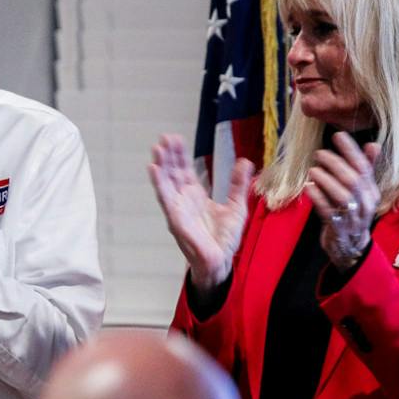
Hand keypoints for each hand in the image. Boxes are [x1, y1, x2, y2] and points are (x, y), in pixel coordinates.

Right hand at [147, 134, 250, 292]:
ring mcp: (178, 209)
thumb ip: (237, 184)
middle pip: (173, 173)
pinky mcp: (175, 219)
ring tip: (157, 148)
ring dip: (161, 165)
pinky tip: (154, 169)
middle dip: (169, 155)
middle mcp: (183, 200)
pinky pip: (165, 199)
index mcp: (195, 195)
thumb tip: (244, 160)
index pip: (184, 170)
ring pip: (166, 183)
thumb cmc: (224, 238)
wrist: (221, 262)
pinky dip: (159, 184)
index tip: (176, 138)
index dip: (180, 154)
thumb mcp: (236, 205)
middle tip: (165, 136)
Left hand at [301, 131, 380, 270]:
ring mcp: (352, 218)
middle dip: (335, 164)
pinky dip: (317, 197)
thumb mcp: (363, 192)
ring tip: (312, 170)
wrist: (351, 247)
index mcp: (372, 192)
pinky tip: (308, 187)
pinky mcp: (337, 228)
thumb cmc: (353, 213)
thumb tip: (374, 145)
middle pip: (353, 180)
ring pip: (342, 196)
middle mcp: (365, 204)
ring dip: (325, 180)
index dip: (351, 151)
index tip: (338, 136)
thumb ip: (367, 169)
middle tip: (319, 154)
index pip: (364, 168)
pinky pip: (328, 211)